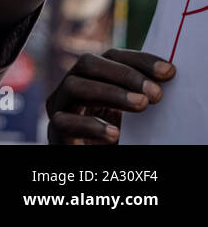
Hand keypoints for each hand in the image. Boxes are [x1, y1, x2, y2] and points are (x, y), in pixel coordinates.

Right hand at [45, 49, 174, 144]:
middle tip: (156, 93)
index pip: (111, 56)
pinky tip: (115, 133)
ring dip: (111, 93)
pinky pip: (64, 122)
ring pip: (74, 86)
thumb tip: (166, 79)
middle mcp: (72, 89)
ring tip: (142, 105)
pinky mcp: (56, 135)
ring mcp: (60, 110)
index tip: (169, 72)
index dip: (139, 60)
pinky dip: (91, 125)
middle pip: (87, 63)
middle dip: (124, 74)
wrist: (98, 170)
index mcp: (92, 80)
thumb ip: (139, 96)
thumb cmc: (119, 143)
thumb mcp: (131, 117)